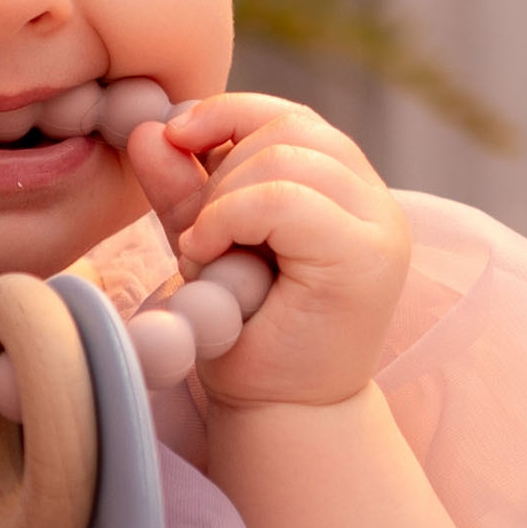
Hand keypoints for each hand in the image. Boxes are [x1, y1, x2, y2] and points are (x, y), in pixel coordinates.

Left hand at [128, 91, 411, 413]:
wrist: (281, 415)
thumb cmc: (248, 337)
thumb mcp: (206, 244)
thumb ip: (183, 185)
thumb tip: (147, 127)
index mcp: (348, 191)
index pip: (292, 117)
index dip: (228, 113)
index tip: (176, 134)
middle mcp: (376, 203)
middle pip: (286, 130)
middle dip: (221, 171)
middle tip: (202, 236)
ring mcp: (379, 228)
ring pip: (284, 159)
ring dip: (223, 201)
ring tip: (210, 255)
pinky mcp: (367, 258)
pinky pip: (284, 200)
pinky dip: (230, 218)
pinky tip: (210, 255)